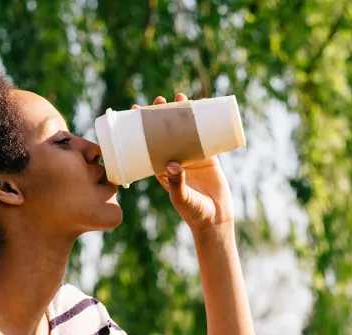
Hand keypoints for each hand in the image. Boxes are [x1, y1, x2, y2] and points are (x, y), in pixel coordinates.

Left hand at [132, 93, 234, 233]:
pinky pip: (204, 135)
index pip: (147, 143)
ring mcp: (191, 157)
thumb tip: (173, 164)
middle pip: (166, 132)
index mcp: (161, 168)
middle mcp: (174, 159)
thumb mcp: (181, 198)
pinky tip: (203, 106)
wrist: (215, 220)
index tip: (136, 110)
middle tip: (159, 101)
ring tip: (181, 97)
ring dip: (182, 113)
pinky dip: (204, 121)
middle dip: (162, 115)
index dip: (142, 127)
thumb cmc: (193, 213)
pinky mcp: (208, 157)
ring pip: (185, 130)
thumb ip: (176, 183)